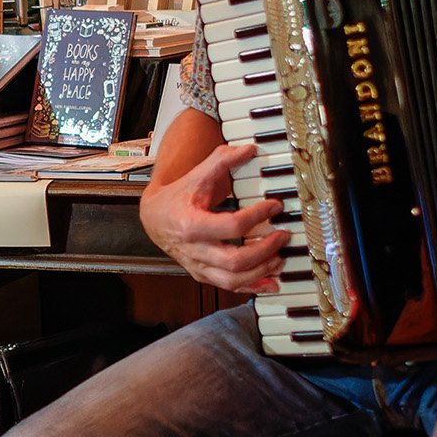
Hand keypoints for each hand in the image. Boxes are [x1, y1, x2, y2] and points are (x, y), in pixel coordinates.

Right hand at [139, 142, 289, 292]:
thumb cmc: (177, 196)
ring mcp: (198, 266)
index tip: (275, 205)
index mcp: (191, 224)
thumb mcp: (197, 175)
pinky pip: (229, 287)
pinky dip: (253, 286)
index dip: (258, 216)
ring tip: (280, 258)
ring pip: (233, 280)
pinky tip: (271, 281)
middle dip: (264, 250)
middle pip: (235, 260)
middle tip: (283, 235)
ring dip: (261, 271)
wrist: (153, 217)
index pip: (232, 225)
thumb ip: (223, 160)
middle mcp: (194, 250)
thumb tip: (250, 149)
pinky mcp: (203, 275)